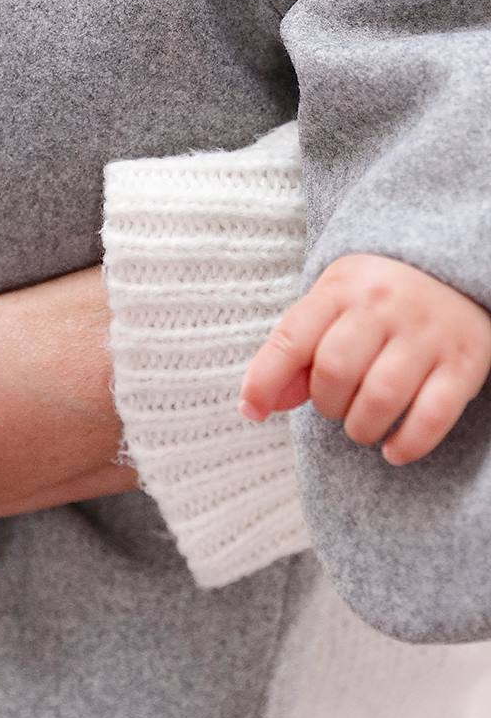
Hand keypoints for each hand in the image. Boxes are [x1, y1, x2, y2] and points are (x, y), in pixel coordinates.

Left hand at [238, 252, 490, 464]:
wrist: (454, 268)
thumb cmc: (377, 297)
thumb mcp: (331, 305)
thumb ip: (294, 351)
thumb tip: (259, 405)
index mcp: (341, 287)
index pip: (292, 339)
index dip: (263, 381)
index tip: (251, 411)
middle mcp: (385, 305)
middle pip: (335, 371)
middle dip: (325, 404)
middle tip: (334, 406)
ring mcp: (428, 333)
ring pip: (381, 397)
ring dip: (360, 427)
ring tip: (360, 426)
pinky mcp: (465, 362)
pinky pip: (433, 416)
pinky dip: (407, 443)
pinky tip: (393, 450)